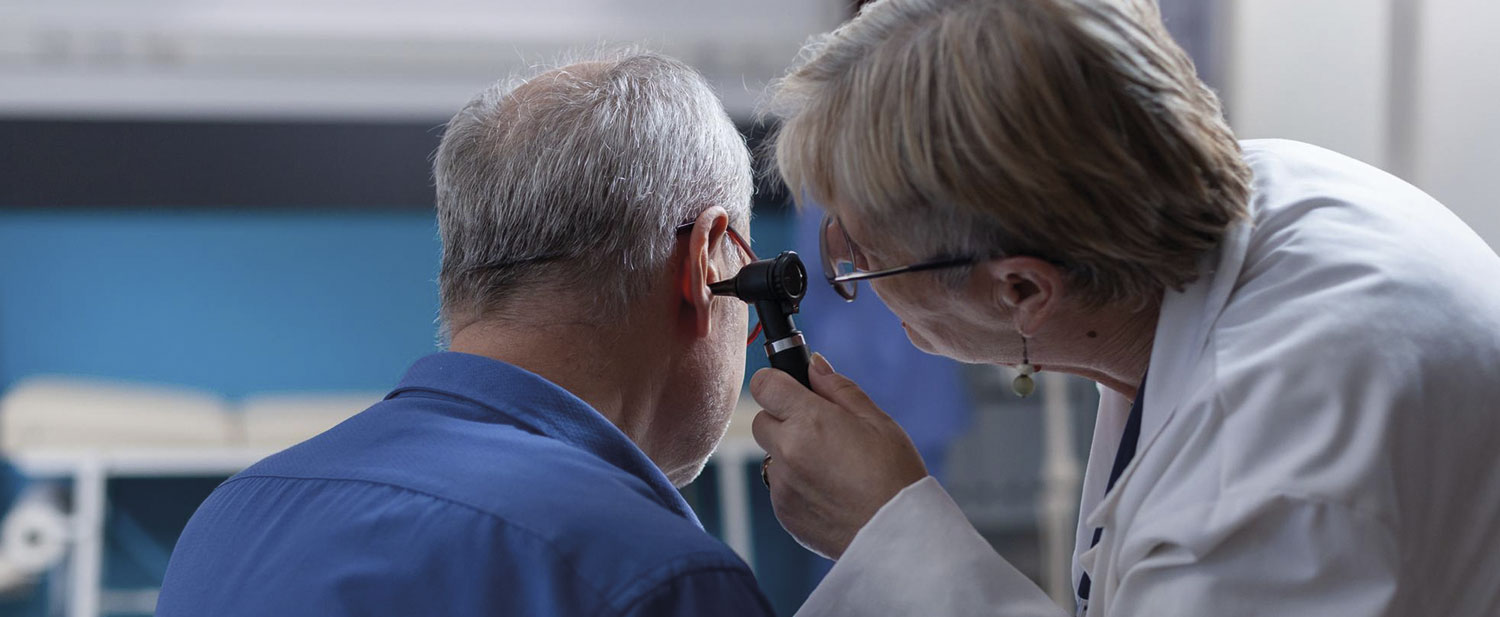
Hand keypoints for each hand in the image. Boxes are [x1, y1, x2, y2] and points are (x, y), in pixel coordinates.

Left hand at [750, 353, 928, 558]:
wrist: (898, 536)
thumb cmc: (895, 474)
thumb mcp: (876, 421)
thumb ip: (838, 388)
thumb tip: (814, 364)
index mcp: (809, 421)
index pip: (764, 384)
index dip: (777, 382)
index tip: (792, 388)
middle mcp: (787, 452)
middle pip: (762, 420)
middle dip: (784, 418)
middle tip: (820, 429)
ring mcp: (782, 485)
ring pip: (771, 455)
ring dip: (790, 454)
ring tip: (831, 466)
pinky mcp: (783, 512)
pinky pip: (779, 486)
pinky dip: (795, 483)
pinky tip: (829, 490)